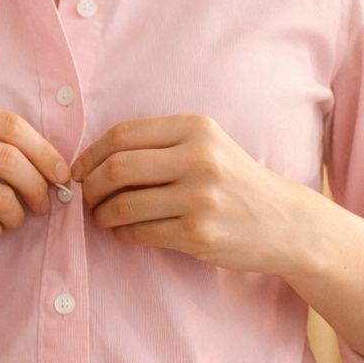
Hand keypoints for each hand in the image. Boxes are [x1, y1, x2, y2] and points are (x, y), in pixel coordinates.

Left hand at [71, 115, 311, 274]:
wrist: (286, 223)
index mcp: (196, 129)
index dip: (89, 154)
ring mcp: (200, 197)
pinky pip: (139, 232)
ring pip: (123, 204)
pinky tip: (124, 231)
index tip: (77, 170)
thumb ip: (157, 145)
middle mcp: (199, 158)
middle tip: (84, 198)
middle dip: (89, 186)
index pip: (122, 135)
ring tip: (101, 216)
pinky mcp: (198, 233)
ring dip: (101, 214)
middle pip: (116, 168)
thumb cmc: (233, 182)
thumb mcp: (206, 146)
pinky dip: (122, 233)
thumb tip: (89, 160)